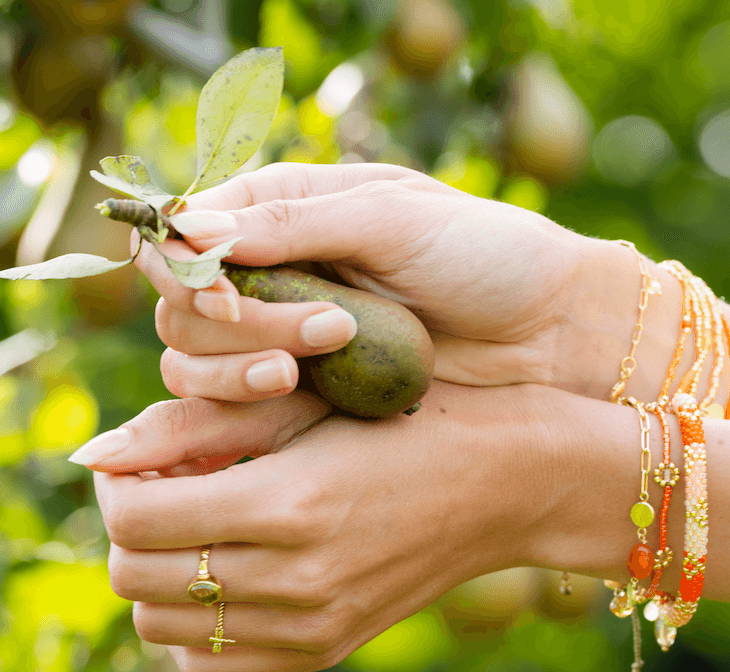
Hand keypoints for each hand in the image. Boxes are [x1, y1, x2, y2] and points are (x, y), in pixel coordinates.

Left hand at [84, 381, 596, 671]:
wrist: (508, 483)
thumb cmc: (411, 419)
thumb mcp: (307, 402)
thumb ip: (196, 426)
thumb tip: (92, 452)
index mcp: (288, 503)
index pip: (135, 516)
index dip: (115, 483)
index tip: (138, 457)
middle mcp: (295, 580)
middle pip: (136, 577)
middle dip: (127, 525)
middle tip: (161, 485)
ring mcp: (311, 627)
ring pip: (162, 628)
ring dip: (158, 573)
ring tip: (195, 526)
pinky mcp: (324, 648)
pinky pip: (210, 666)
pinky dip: (194, 625)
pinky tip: (226, 571)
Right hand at [133, 162, 654, 399]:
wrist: (548, 332)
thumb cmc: (486, 255)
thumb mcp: (394, 219)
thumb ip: (293, 222)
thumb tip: (189, 226)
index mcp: (287, 209)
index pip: (188, 229)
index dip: (183, 261)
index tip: (218, 288)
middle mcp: (274, 270)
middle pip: (181, 302)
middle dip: (230, 319)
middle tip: (319, 327)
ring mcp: (285, 335)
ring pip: (194, 357)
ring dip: (232, 363)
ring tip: (300, 368)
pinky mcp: (306, 392)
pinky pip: (235, 404)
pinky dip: (244, 400)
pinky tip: (295, 389)